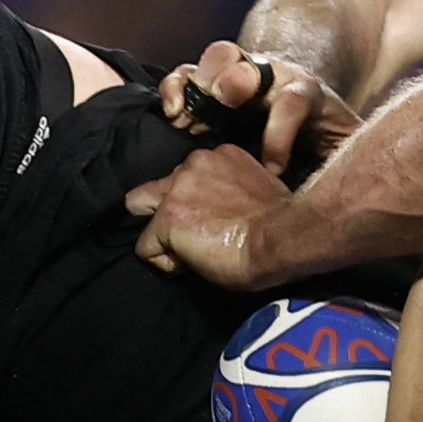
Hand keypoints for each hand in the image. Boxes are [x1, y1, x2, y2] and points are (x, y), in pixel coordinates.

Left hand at [125, 140, 292, 287]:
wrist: (281, 239)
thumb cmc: (282, 223)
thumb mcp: (261, 190)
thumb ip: (233, 189)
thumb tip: (226, 209)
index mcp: (220, 155)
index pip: (188, 175)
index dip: (195, 202)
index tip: (214, 221)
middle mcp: (193, 164)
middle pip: (156, 186)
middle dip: (167, 209)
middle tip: (194, 235)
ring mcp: (176, 191)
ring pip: (139, 208)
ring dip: (161, 233)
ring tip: (191, 252)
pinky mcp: (167, 219)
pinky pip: (145, 248)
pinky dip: (163, 262)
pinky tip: (189, 266)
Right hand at [156, 39, 360, 175]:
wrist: (300, 101)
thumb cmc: (320, 130)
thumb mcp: (346, 139)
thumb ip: (355, 151)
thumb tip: (374, 174)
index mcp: (303, 91)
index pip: (291, 100)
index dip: (280, 133)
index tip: (272, 169)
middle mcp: (268, 75)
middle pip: (247, 63)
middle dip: (234, 80)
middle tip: (225, 103)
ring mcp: (238, 73)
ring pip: (213, 58)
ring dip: (198, 83)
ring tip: (185, 117)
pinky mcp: (212, 83)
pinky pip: (187, 73)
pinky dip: (175, 88)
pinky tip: (171, 114)